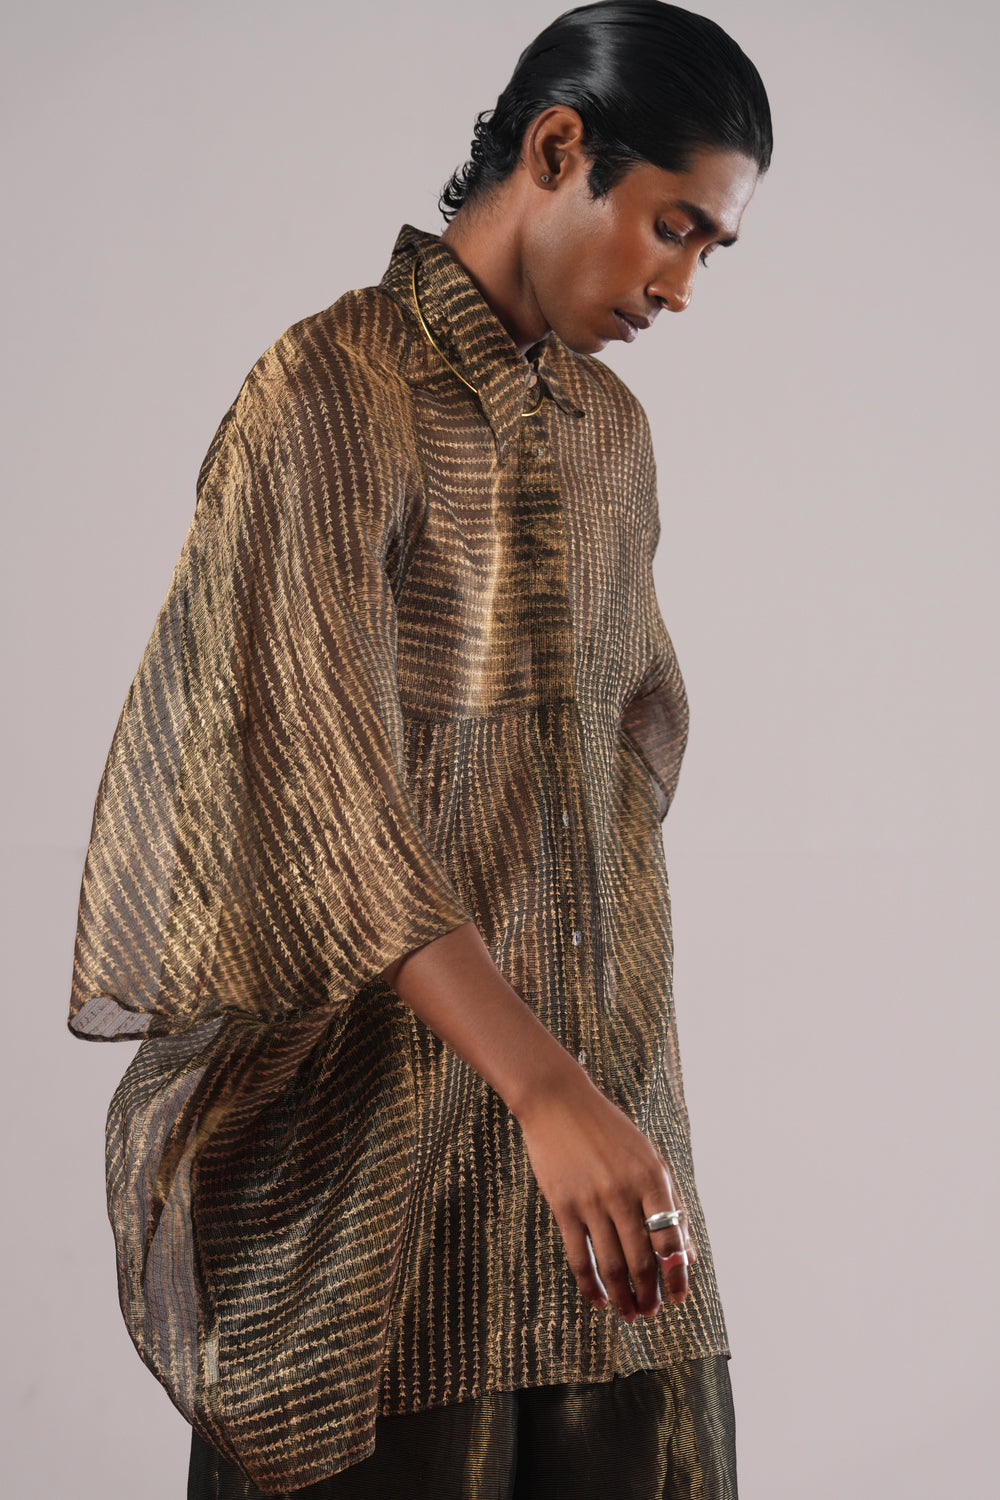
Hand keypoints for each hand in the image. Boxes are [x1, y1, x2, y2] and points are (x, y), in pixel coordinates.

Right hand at [516, 1068, 697, 1319]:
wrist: (558, 1102)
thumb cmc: (609, 1131)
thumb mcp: (649, 1157)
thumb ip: (670, 1202)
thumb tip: (687, 1252)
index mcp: (652, 1177)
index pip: (669, 1238)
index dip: (676, 1274)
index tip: (678, 1298)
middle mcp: (624, 1191)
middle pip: (640, 1259)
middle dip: (649, 1293)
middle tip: (651, 1312)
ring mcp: (591, 1200)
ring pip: (611, 1264)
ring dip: (622, 1296)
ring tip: (629, 1313)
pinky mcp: (564, 1205)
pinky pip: (579, 1256)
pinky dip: (590, 1285)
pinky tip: (598, 1299)